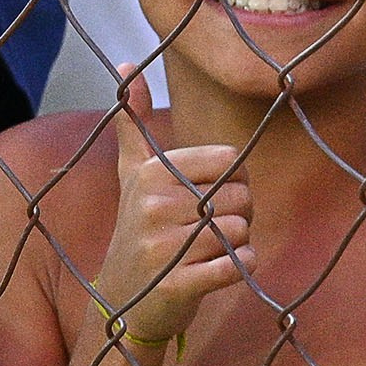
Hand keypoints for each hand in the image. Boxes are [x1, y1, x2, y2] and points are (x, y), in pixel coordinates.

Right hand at [90, 67, 253, 347]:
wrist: (124, 302)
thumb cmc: (138, 229)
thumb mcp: (132, 174)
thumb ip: (134, 123)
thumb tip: (126, 63)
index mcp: (151, 172)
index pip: (230, 161)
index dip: (232, 181)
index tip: (207, 198)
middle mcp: (153, 205)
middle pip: (240, 196)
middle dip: (239, 214)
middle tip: (210, 230)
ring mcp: (162, 246)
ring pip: (240, 230)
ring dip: (236, 243)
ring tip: (207, 251)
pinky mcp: (177, 284)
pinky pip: (237, 265)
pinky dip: (239, 267)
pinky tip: (217, 270)